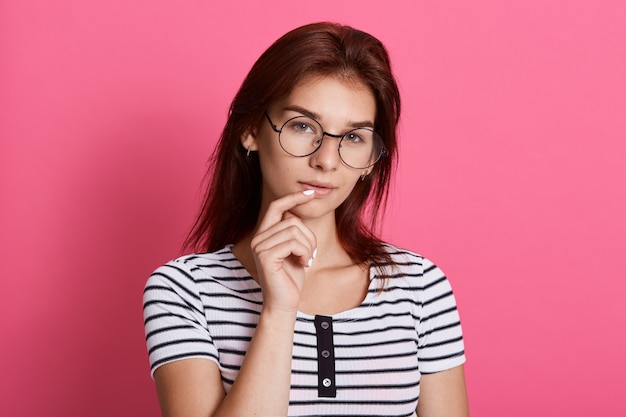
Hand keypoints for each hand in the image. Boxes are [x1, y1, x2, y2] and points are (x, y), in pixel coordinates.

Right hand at [250, 190, 316, 313]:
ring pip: (294, 230)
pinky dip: (304, 252)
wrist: (285, 302)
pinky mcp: (266, 256)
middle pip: (292, 220)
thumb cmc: (291, 277)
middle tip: (311, 254)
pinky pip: (293, 242)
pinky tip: (303, 264)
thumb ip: (292, 230)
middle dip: (308, 236)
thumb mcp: (295, 249)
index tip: (310, 194)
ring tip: (306, 260)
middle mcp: (258, 238)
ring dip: (308, 245)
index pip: (276, 206)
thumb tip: (294, 210)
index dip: (293, 197)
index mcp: (264, 234)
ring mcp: (259, 247)